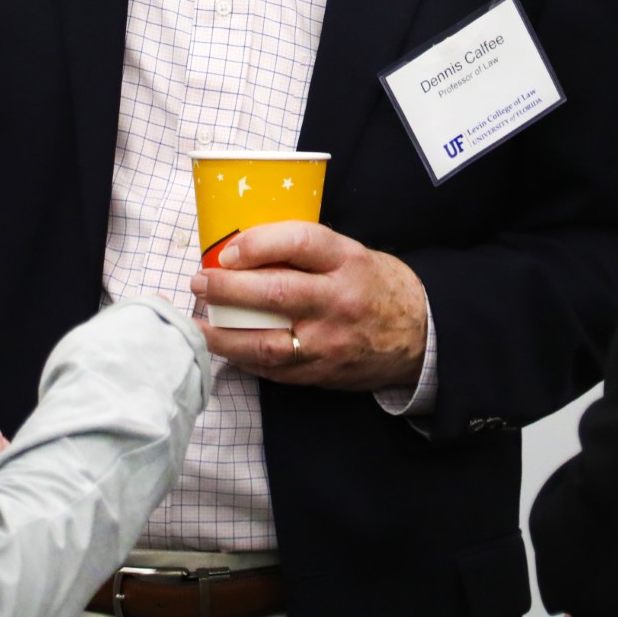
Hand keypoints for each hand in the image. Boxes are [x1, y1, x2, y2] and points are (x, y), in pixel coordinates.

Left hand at [192, 222, 427, 391]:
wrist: (420, 336)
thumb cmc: (377, 287)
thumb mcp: (353, 254)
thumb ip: (306, 252)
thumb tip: (245, 248)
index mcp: (349, 262)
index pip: (300, 242)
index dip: (258, 243)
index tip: (229, 250)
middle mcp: (340, 302)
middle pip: (276, 293)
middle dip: (228, 288)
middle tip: (200, 281)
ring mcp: (329, 343)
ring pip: (267, 342)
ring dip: (223, 333)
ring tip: (198, 322)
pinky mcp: (320, 374)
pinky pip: (272, 368)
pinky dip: (242, 357)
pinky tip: (223, 345)